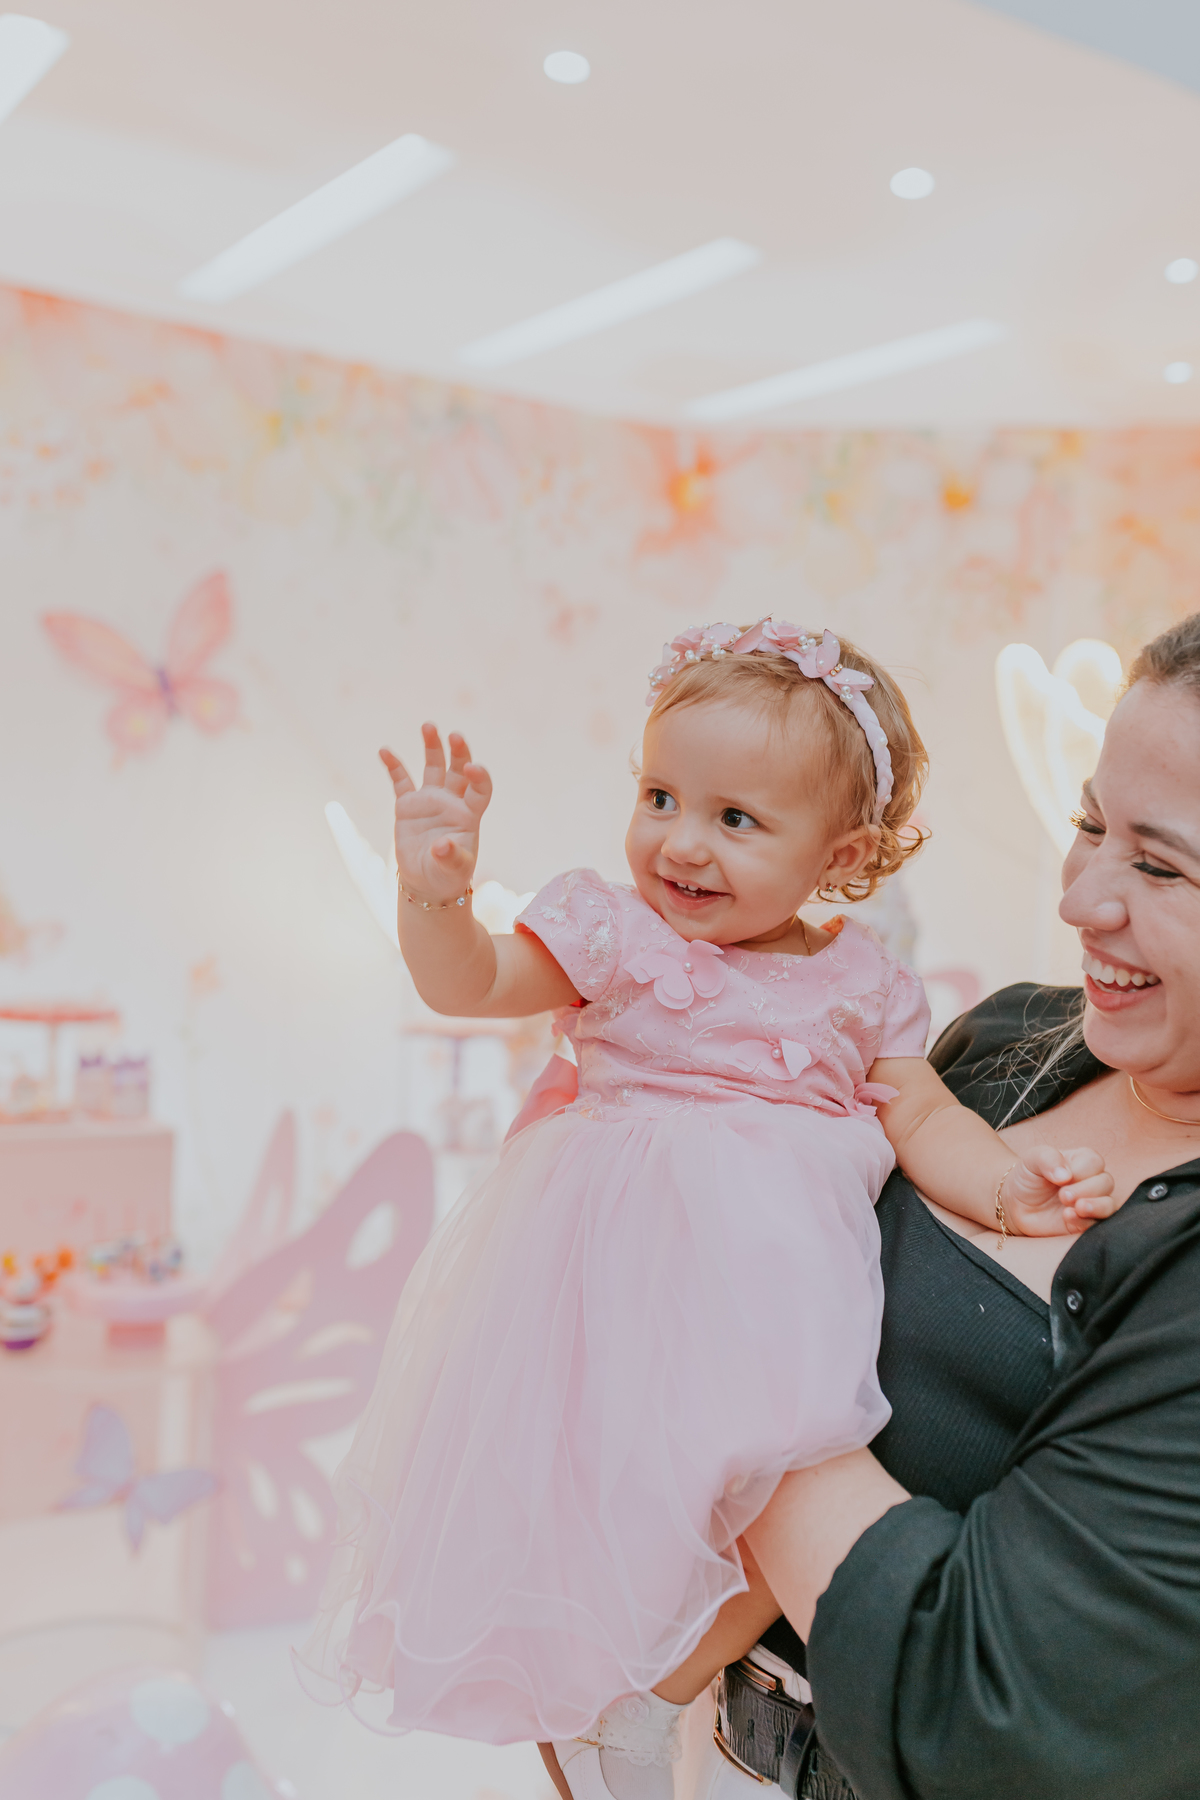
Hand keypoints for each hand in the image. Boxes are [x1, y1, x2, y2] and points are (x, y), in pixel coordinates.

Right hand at [379, 724, 491, 904]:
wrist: (426, 881)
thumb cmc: (447, 875)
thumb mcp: (453, 869)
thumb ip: (450, 857)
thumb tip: (441, 846)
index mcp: (469, 815)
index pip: (480, 790)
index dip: (479, 778)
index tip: (474, 768)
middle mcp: (452, 801)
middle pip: (458, 770)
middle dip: (459, 752)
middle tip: (455, 736)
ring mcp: (430, 800)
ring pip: (433, 767)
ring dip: (432, 746)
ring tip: (429, 726)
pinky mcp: (408, 805)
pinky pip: (401, 781)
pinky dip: (394, 765)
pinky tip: (385, 750)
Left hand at [1001, 1146, 1116, 1236]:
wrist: (1016, 1204)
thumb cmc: (1028, 1177)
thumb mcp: (1032, 1160)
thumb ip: (1048, 1158)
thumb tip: (1065, 1175)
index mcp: (1082, 1161)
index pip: (1094, 1162)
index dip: (1081, 1170)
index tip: (1061, 1178)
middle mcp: (1091, 1181)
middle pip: (1106, 1182)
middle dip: (1086, 1189)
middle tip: (1063, 1195)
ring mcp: (1092, 1203)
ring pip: (1109, 1205)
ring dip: (1095, 1207)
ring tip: (1076, 1208)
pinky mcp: (1087, 1223)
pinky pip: (1098, 1224)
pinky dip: (1085, 1222)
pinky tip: (1068, 1217)